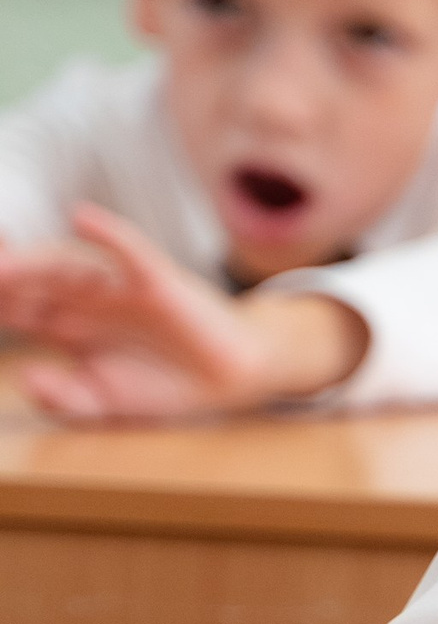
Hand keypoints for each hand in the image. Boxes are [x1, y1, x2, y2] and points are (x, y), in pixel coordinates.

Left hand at [0, 204, 364, 419]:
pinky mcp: (159, 282)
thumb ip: (63, 398)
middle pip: (32, 282)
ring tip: (3, 263)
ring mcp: (119, 288)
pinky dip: (109, 233)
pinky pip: (132, 252)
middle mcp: (86, 301)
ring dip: (34, 262)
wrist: (230, 379)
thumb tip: (29, 376)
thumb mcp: (104, 404)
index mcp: (67, 327)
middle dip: (3, 278)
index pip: (16, 307)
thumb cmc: (166, 385)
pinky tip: (82, 219)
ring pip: (68, 267)